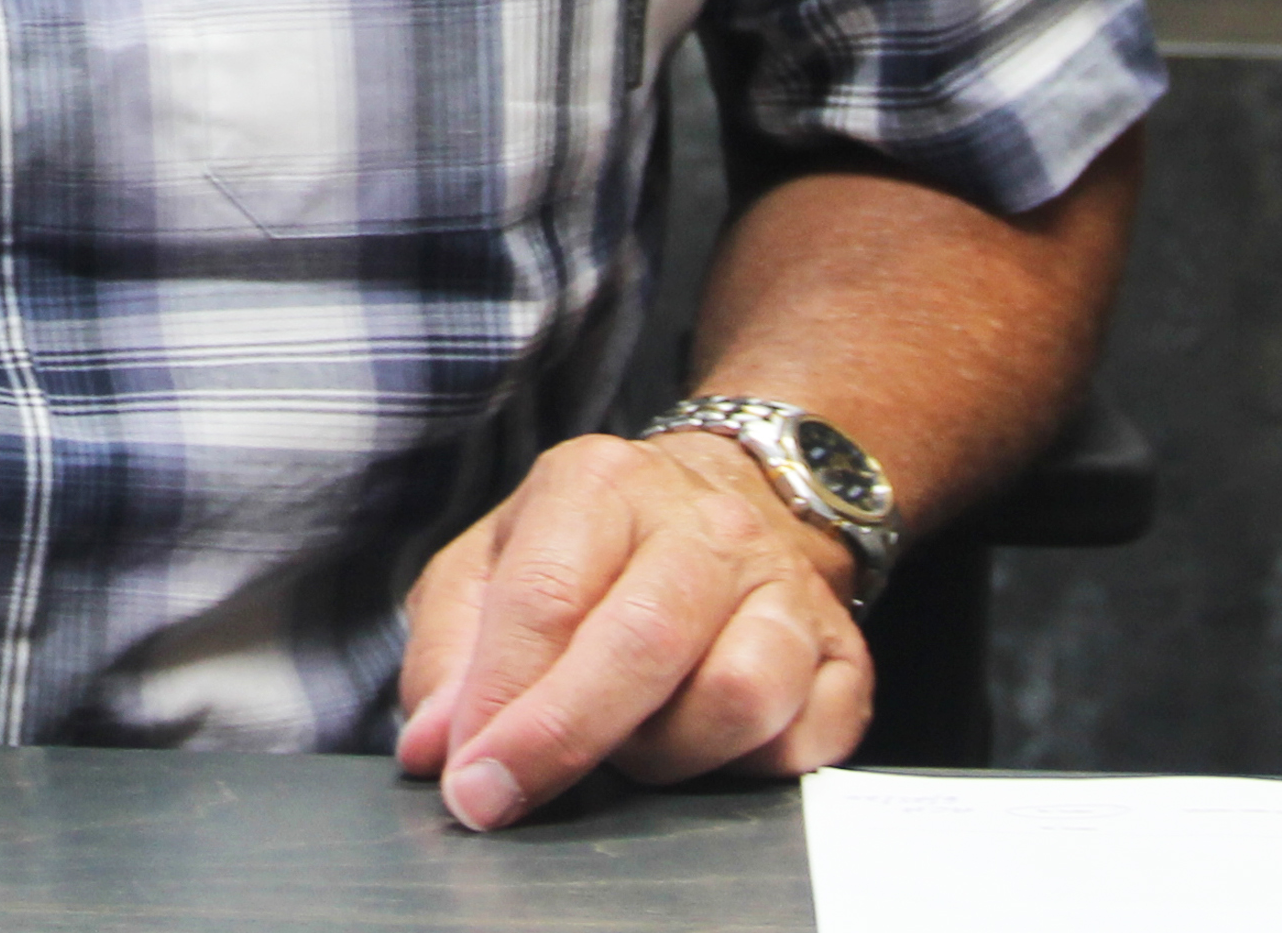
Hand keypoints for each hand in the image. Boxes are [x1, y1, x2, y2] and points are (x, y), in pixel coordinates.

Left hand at [391, 429, 873, 829]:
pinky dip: (747, 768)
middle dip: (564, 738)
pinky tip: (706, 745)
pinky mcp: (845, 656)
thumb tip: (436, 746)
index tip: (468, 778)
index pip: (546, 598)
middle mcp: (704, 525)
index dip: (500, 702)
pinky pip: (804, 741)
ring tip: (629, 741)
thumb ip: (447, 652)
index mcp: (602, 483)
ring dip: (666, 753)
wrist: (730, 505)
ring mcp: (786, 589)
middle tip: (505, 797)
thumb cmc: (590, 550)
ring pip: (737, 697)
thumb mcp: (488, 564)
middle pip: (642, 644)